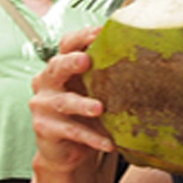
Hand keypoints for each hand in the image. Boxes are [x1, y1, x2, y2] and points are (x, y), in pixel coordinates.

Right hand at [29, 26, 113, 182]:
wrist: (67, 150)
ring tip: (100, 109)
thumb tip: (140, 52)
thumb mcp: (93, 90)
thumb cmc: (83, 113)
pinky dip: (91, 137)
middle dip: (71, 62)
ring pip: (63, 102)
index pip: (67, 45)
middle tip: (87, 60)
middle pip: (56, 66)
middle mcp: (46, 82)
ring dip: (83, 104)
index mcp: (60, 66)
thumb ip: (105, 73)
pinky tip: (108, 143)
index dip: (82, 37)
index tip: (101, 31)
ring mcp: (42, 105)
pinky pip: (71, 131)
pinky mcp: (45, 128)